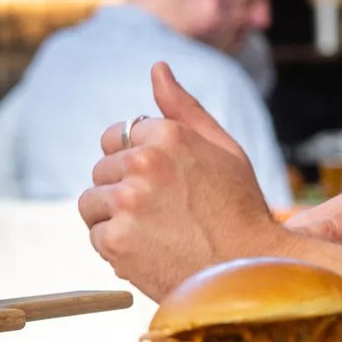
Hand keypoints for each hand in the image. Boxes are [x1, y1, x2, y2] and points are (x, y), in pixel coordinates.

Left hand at [78, 62, 279, 297]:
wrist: (250, 273)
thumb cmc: (239, 209)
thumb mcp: (222, 148)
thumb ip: (183, 108)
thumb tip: (157, 68)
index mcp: (168, 135)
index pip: (117, 136)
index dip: (136, 162)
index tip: (161, 184)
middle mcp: (143, 163)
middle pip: (101, 169)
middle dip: (122, 189)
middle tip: (162, 213)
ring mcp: (126, 202)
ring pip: (91, 202)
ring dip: (113, 217)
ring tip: (154, 232)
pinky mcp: (115, 239)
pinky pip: (95, 235)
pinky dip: (115, 247)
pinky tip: (149, 251)